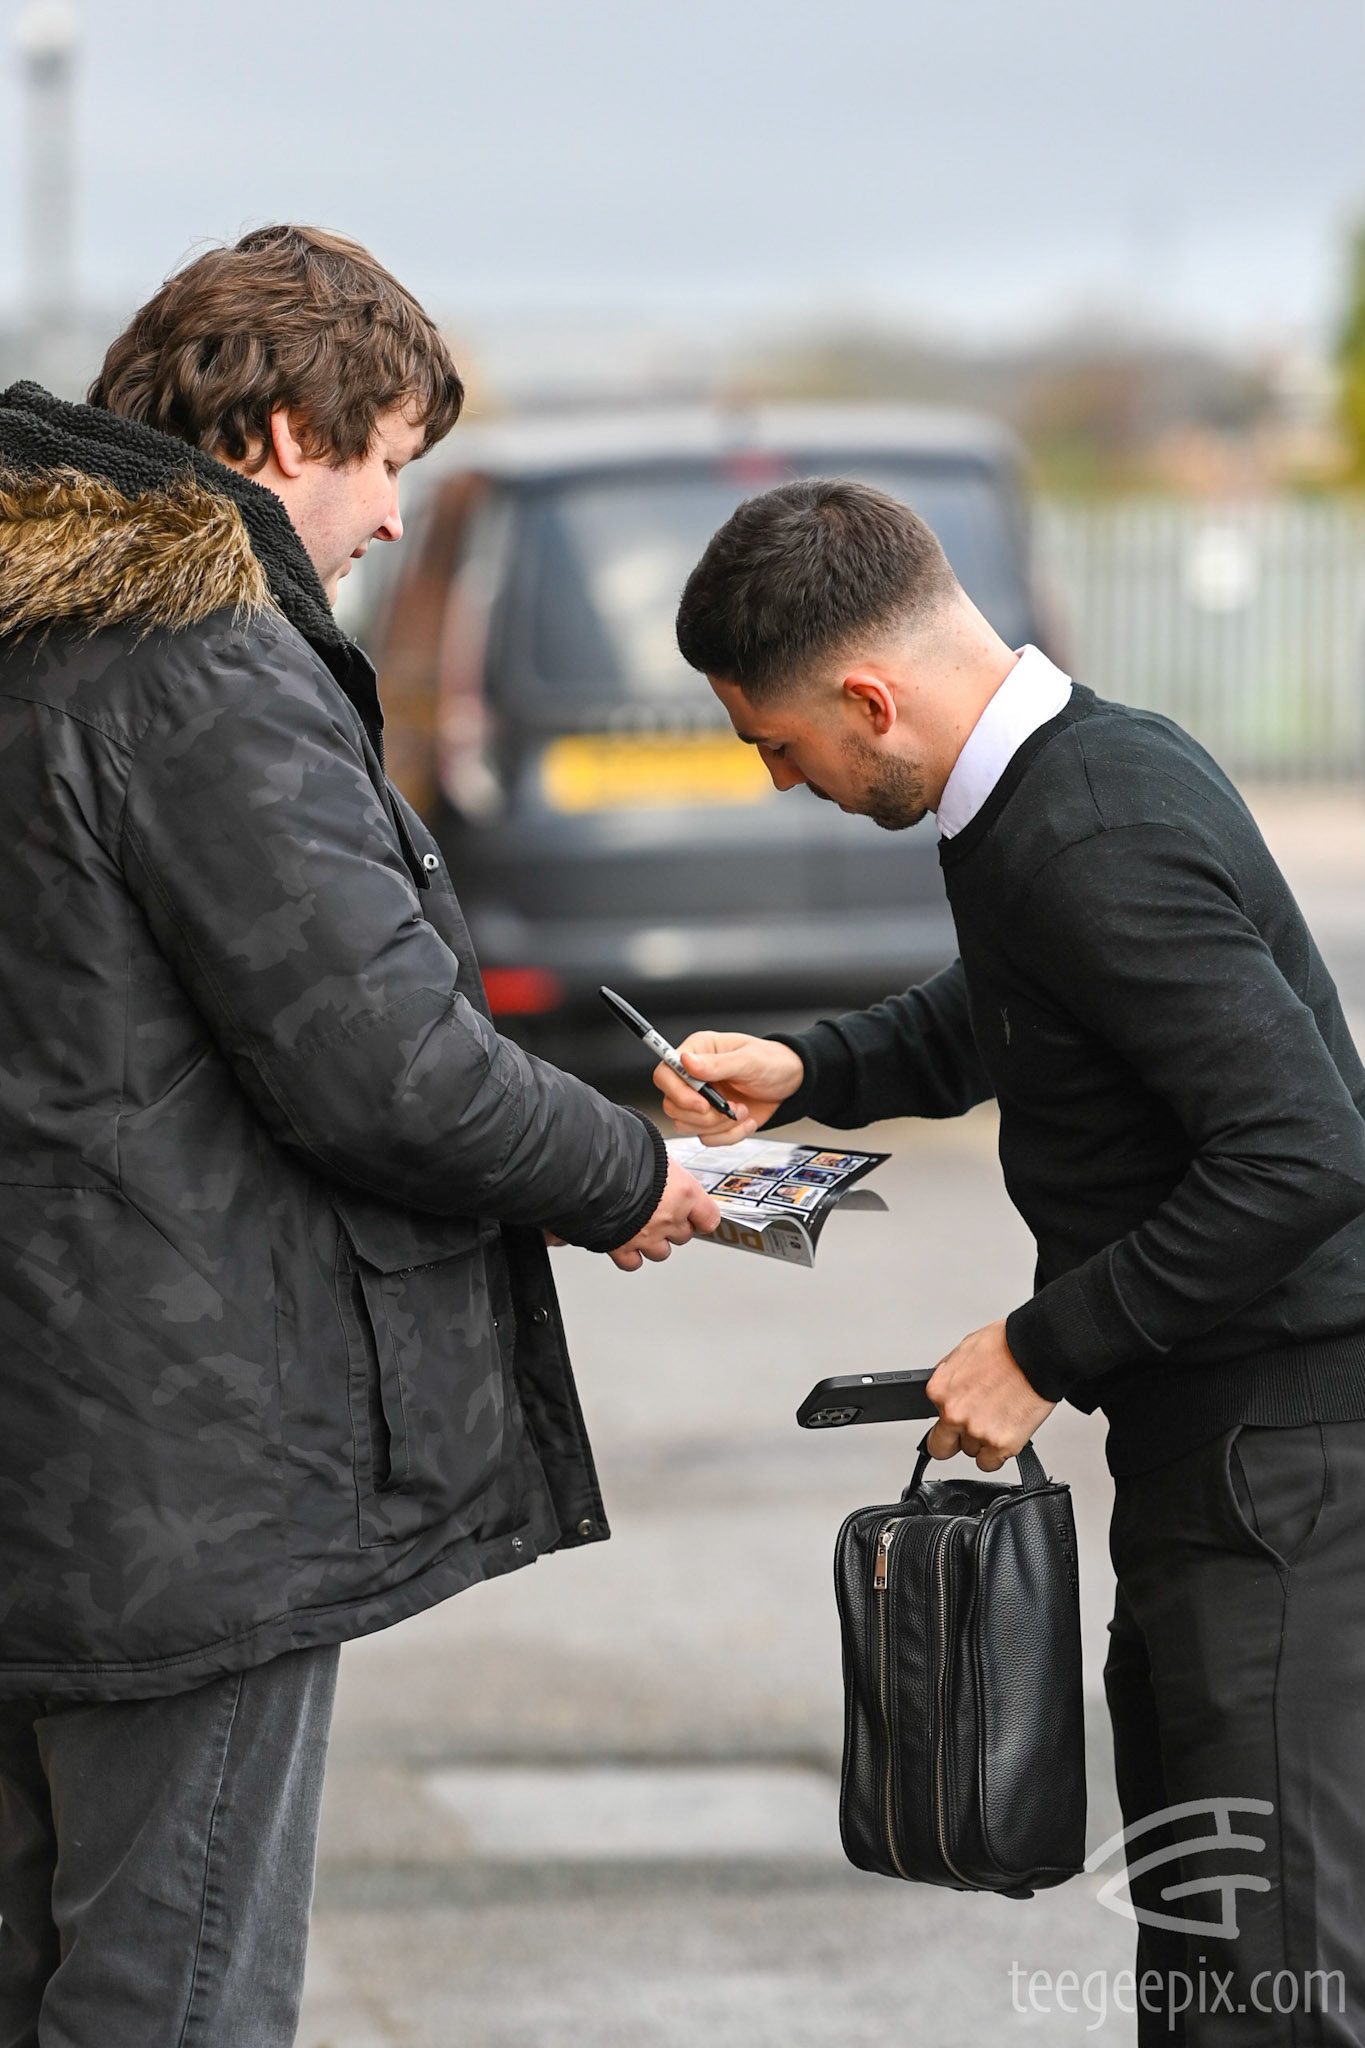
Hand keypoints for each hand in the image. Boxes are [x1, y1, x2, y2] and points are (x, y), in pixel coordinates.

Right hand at [608, 1159, 721, 1270]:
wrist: (589, 1169)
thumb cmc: (621, 1153)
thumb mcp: (654, 1152)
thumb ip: (665, 1170)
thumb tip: (662, 1166)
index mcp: (684, 1192)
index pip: (709, 1218)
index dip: (701, 1217)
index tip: (697, 1215)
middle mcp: (668, 1218)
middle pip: (684, 1236)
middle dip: (673, 1226)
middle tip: (660, 1212)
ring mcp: (646, 1236)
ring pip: (661, 1253)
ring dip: (654, 1243)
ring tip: (642, 1226)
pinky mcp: (621, 1247)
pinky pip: (632, 1263)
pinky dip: (630, 1256)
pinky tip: (625, 1242)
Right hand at [652, 1032, 804, 1145]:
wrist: (792, 1082)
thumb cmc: (772, 1062)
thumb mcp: (749, 1060)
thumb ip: (717, 1064)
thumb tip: (686, 1061)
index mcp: (697, 1052)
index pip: (665, 1073)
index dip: (677, 1092)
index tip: (702, 1103)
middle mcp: (694, 1077)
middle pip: (671, 1105)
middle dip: (703, 1115)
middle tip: (728, 1108)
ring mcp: (702, 1101)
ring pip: (686, 1125)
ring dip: (718, 1125)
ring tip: (741, 1110)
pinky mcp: (712, 1121)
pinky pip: (707, 1138)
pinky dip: (729, 1135)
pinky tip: (745, 1120)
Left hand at [924, 1319, 1054, 1471]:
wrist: (1039, 1350)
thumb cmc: (1007, 1345)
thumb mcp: (964, 1351)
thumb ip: (948, 1377)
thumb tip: (943, 1391)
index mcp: (939, 1390)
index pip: (930, 1421)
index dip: (947, 1419)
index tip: (956, 1418)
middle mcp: (954, 1414)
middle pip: (942, 1448)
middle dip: (953, 1441)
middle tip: (970, 1430)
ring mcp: (977, 1432)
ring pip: (971, 1453)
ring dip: (982, 1442)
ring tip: (999, 1418)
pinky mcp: (1002, 1444)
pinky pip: (989, 1464)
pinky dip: (997, 1454)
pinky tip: (1005, 1434)